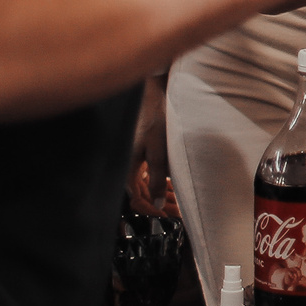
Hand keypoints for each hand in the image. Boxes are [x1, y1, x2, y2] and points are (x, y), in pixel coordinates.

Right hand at [127, 72, 176, 214]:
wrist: (151, 90)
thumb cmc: (153, 117)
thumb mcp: (159, 150)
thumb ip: (158, 177)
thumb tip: (157, 202)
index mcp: (127, 168)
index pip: (136, 199)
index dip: (150, 210)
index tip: (166, 215)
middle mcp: (126, 164)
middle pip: (142, 193)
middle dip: (160, 203)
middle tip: (178, 211)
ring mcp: (132, 156)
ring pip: (145, 184)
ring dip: (162, 193)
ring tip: (179, 200)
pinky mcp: (139, 149)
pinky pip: (147, 172)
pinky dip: (160, 180)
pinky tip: (172, 182)